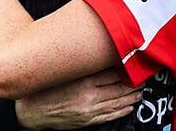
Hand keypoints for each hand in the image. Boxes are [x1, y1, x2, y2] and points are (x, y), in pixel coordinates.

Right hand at [16, 68, 142, 129]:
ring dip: (131, 98)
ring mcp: (88, 110)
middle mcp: (88, 95)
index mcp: (83, 80)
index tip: (135, 66)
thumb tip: (99, 55)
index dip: (127, 70)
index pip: (113, 74)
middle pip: (119, 89)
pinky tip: (129, 107)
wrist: (31, 111)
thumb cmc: (46, 87)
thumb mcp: (64, 71)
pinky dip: (121, 112)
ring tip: (140, 93)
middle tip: (144, 79)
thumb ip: (82, 65)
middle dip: (133, 84)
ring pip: (117, 103)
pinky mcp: (86, 121)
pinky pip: (108, 116)